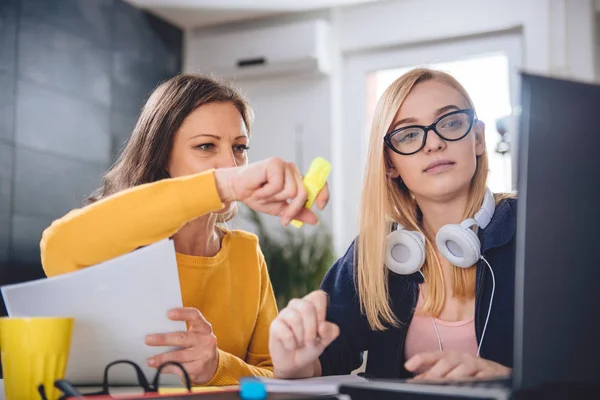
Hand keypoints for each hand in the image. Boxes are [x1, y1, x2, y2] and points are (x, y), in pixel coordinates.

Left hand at [145, 308, 217, 384]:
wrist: (212, 366)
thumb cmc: (198, 346)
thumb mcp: (196, 335)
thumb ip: (183, 330)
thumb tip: (158, 329)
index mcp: (204, 328)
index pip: (195, 316)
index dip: (182, 313)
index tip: (168, 314)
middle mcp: (206, 340)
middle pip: (182, 337)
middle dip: (163, 339)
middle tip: (148, 339)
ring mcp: (204, 355)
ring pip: (178, 355)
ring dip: (162, 358)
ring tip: (150, 360)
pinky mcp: (199, 368)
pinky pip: (179, 368)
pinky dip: (167, 368)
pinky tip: (160, 368)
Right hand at [214, 158, 329, 225]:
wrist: (237, 189)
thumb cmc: (258, 197)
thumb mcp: (280, 209)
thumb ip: (297, 212)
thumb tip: (315, 220)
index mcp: (296, 179)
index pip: (316, 183)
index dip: (323, 193)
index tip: (321, 206)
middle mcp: (292, 170)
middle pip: (303, 193)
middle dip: (293, 209)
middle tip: (282, 219)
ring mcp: (284, 165)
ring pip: (291, 191)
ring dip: (274, 199)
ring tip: (263, 195)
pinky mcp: (275, 163)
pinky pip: (278, 186)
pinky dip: (267, 192)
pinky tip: (258, 189)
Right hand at [269, 290, 338, 378]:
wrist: (294, 362)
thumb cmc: (310, 346)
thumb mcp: (325, 340)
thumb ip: (330, 332)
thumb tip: (322, 326)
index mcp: (311, 303)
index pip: (318, 296)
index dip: (322, 313)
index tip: (321, 328)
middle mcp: (297, 305)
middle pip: (307, 307)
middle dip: (312, 329)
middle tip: (311, 341)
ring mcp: (284, 313)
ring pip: (295, 318)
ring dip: (301, 337)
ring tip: (300, 344)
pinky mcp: (275, 325)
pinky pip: (285, 332)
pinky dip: (291, 344)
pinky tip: (291, 346)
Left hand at [405, 351, 510, 380]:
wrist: (498, 372)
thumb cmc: (469, 371)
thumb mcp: (450, 370)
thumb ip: (432, 373)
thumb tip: (414, 379)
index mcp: (451, 356)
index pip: (433, 355)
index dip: (420, 358)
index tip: (408, 366)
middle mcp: (462, 358)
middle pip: (447, 362)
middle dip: (434, 372)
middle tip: (424, 381)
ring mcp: (477, 364)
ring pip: (463, 368)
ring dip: (452, 376)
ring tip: (443, 384)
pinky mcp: (491, 373)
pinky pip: (482, 377)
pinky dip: (475, 380)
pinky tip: (468, 385)